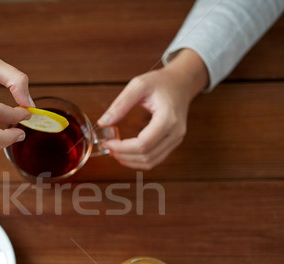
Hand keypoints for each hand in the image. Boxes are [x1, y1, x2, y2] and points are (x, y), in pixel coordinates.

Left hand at [97, 49, 208, 169]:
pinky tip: (125, 153)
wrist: (181, 83)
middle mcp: (175, 132)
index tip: (107, 142)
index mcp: (168, 118)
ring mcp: (176, 139)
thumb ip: (120, 104)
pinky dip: (139, 160)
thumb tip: (102, 123)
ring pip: (151, 162)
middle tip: (107, 147)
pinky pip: (155, 159)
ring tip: (114, 151)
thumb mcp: (138, 85)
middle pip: (147, 156)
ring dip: (130, 161)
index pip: (143, 144)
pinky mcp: (172, 143)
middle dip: (123, 155)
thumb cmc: (161, 82)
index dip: (122, 147)